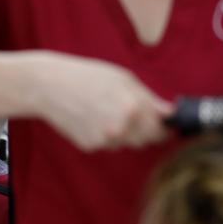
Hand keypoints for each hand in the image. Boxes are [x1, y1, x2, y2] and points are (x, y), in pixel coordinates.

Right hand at [31, 53, 173, 151]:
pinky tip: (93, 118)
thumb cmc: (90, 77)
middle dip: (145, 131)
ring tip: (107, 110)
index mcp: (134, 108)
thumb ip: (150, 100)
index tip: (163, 124)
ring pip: (126, 143)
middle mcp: (121, 128)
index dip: (163, 128)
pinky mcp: (90, 146)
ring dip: (125, 133)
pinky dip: (106, 135)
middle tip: (132, 113)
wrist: (51, 86)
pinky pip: (107, 144)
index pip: (160, 130)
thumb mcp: (125, 80)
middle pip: (145, 141)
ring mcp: (105, 140)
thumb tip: (171, 113)